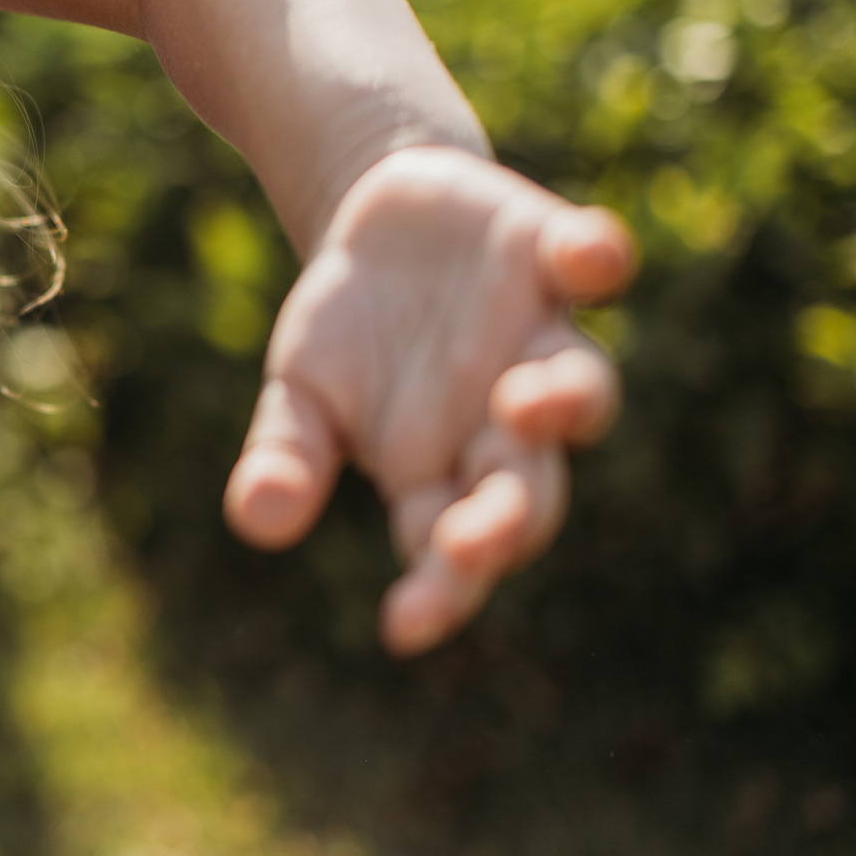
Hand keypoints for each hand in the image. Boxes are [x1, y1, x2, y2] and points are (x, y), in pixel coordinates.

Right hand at [222, 147, 636, 655]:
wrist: (382, 228)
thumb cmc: (346, 336)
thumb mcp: (299, 395)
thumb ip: (286, 458)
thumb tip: (257, 522)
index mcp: (442, 471)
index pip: (447, 550)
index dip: (439, 590)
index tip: (403, 627)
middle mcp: (505, 421)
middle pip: (531, 489)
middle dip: (511, 518)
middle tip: (483, 537)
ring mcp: (539, 339)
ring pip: (586, 386)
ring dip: (566, 401)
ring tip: (525, 405)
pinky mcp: (555, 256)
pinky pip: (594, 264)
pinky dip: (597, 257)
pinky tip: (587, 255)